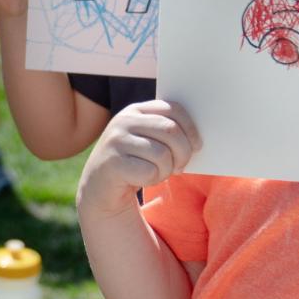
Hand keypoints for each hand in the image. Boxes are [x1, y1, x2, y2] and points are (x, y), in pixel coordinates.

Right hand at [79, 100, 198, 217]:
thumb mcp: (148, 141)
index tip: (196, 146)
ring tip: (158, 173)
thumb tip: (198, 140)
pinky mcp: (113, 163)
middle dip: (183, 153)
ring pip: (162, 154)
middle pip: (171, 131)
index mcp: (136, 110)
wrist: (100, 189)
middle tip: (180, 167)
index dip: (190, 129)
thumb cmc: (134, 163)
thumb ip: (166, 132)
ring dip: (166, 170)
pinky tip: (141, 180)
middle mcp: (123, 121)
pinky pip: (149, 171)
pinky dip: (152, 180)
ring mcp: (116, 140)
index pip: (173, 109)